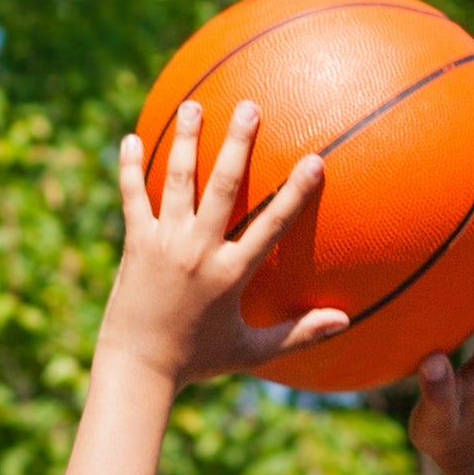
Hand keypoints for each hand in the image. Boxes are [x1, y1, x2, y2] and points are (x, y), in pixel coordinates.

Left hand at [95, 101, 350, 390]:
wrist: (137, 369)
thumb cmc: (197, 360)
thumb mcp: (251, 352)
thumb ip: (298, 333)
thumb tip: (345, 321)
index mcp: (231, 274)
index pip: (272, 225)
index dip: (294, 192)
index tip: (314, 159)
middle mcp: (199, 252)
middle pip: (222, 186)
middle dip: (237, 143)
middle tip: (248, 106)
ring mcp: (164, 244)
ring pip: (177, 181)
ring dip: (185, 140)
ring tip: (193, 105)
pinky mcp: (135, 244)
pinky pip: (132, 198)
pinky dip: (128, 168)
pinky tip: (128, 138)